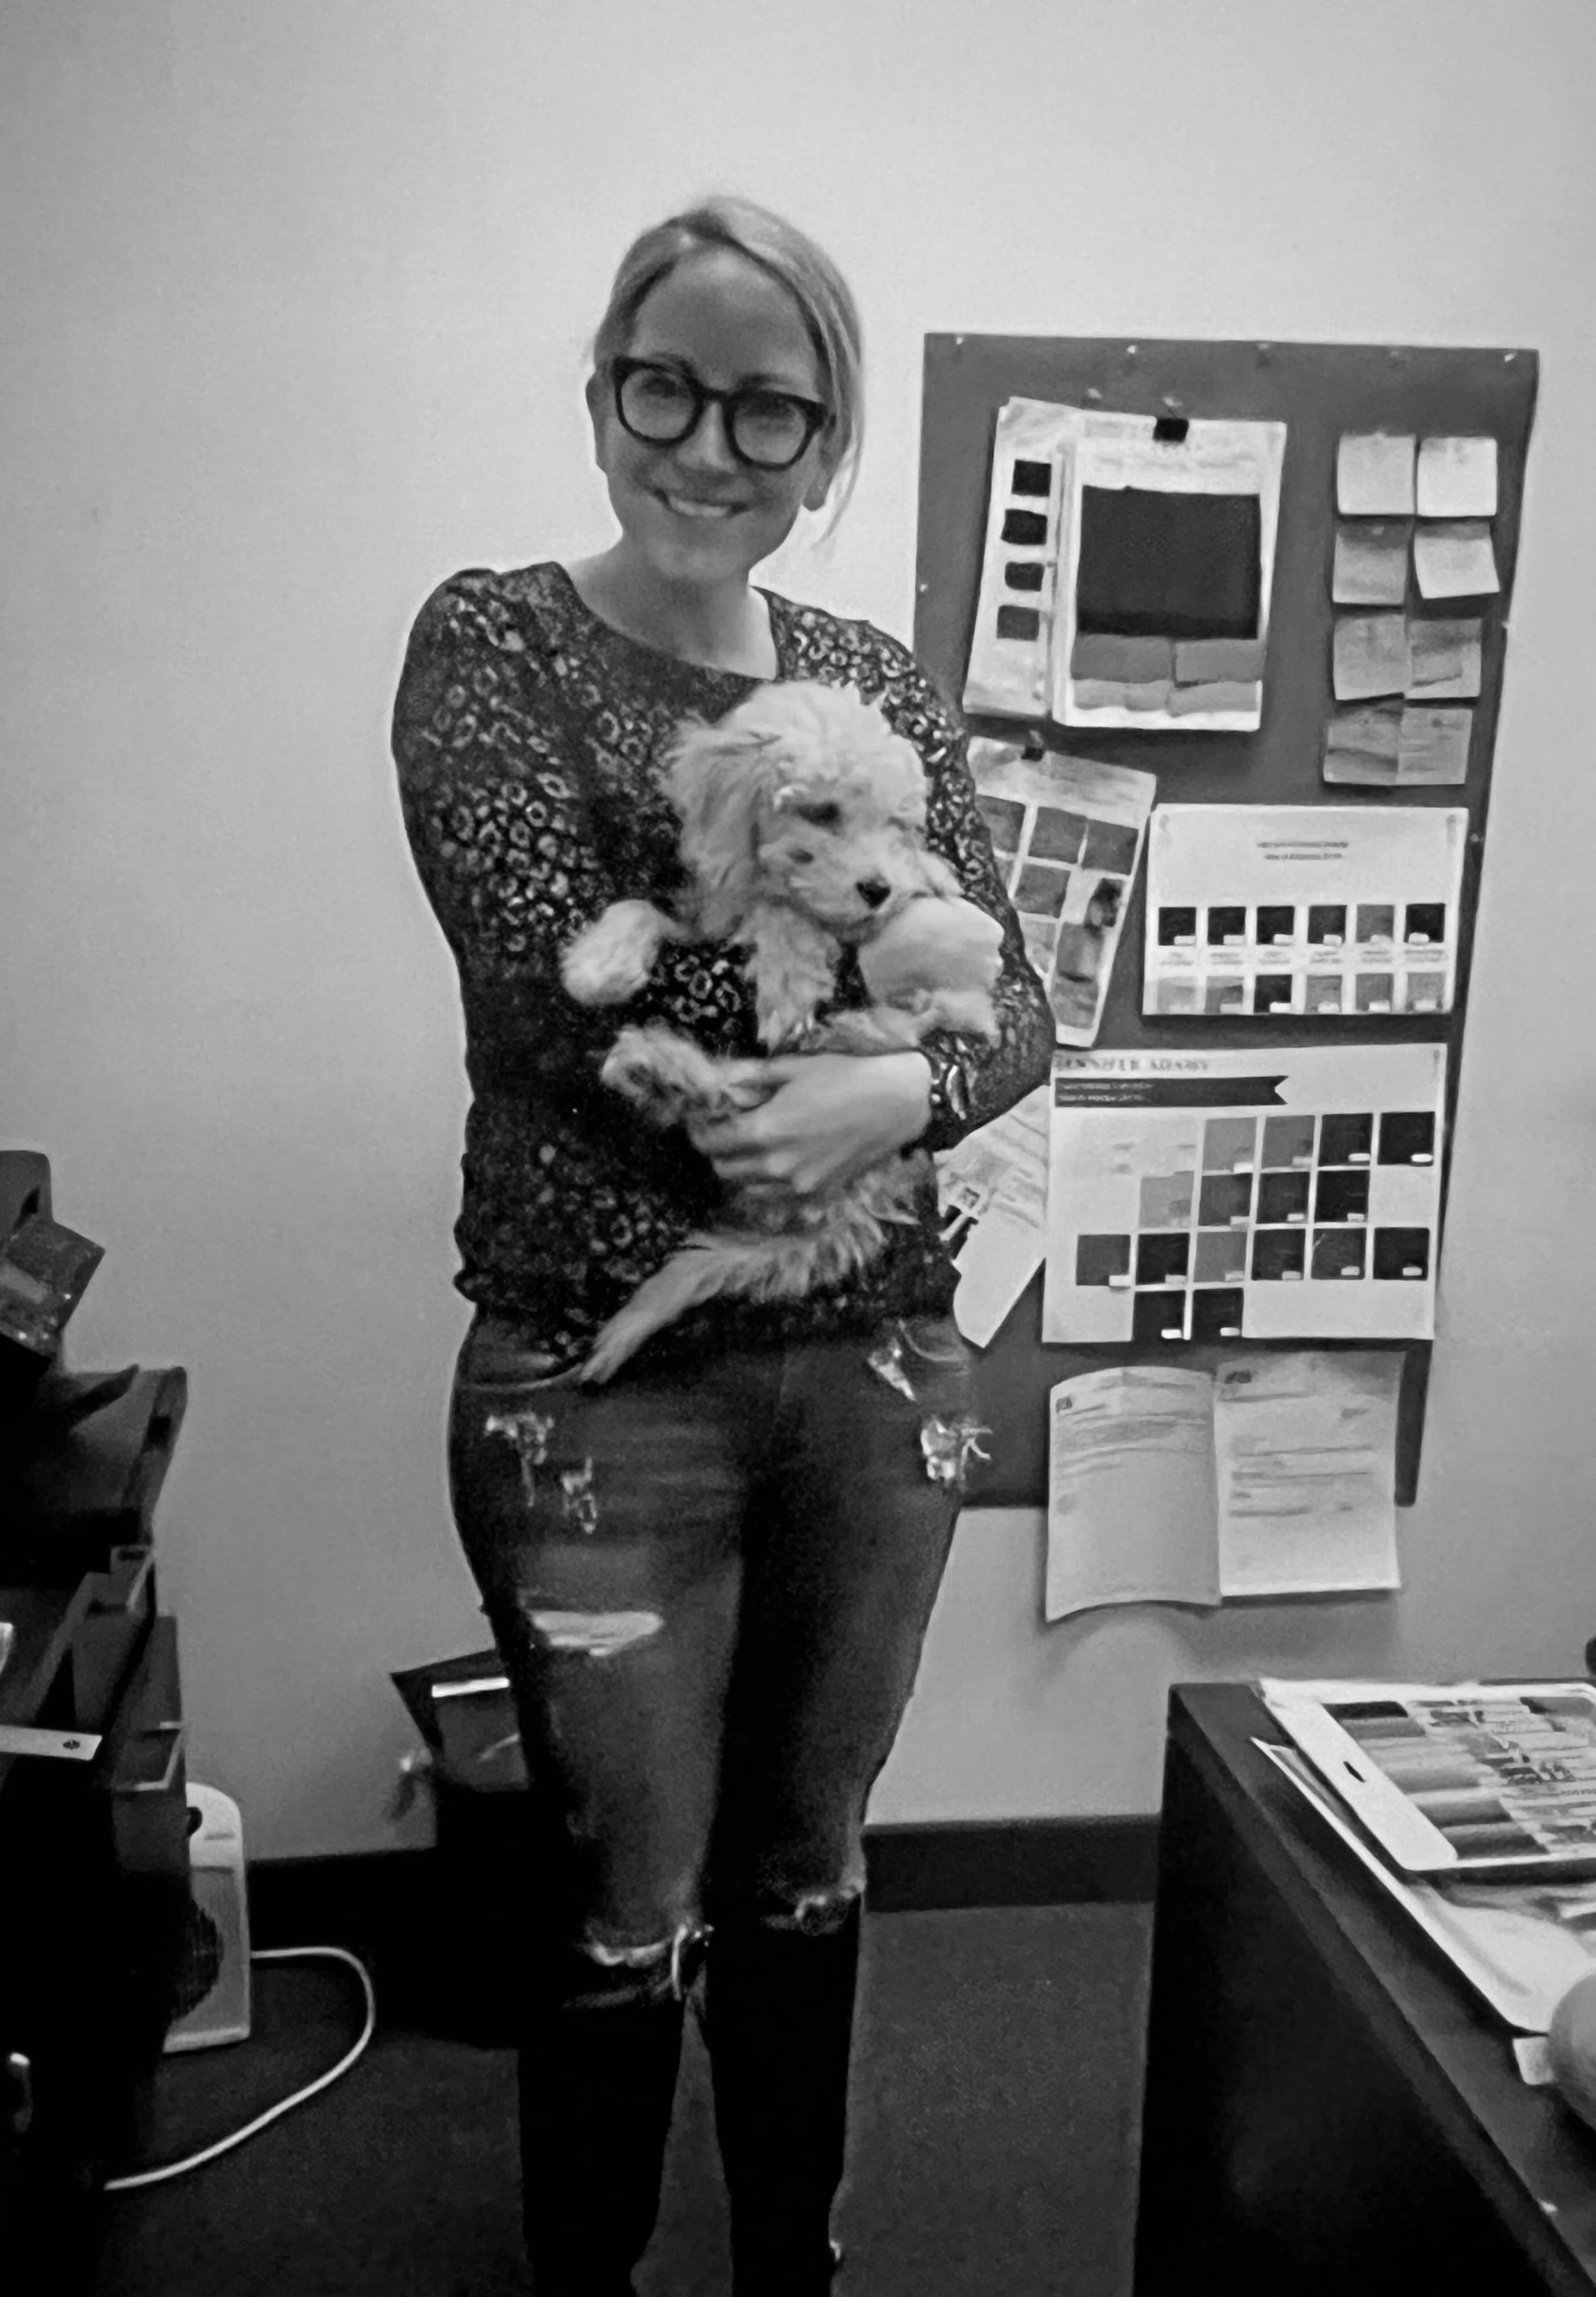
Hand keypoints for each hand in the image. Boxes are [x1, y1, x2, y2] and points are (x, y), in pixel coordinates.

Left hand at [687, 1050, 932, 1199]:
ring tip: (748, 1148)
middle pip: (724, 1169)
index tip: (700, 1120)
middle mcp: (775, 1164)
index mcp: (765, 1129)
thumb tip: (722, 1078)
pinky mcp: (817, 1192)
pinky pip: (776, 1196)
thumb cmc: (847, 1077)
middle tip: (723, 1132)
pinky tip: (775, 1163)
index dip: (699, 1131)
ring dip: (740, 1169)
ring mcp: (797, 1184)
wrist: (898, 1103)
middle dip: (716, 1151)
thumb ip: (753, 1076)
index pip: (712, 1141)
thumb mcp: (795, 1067)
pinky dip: (765, 1183)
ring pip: (747, 1186)